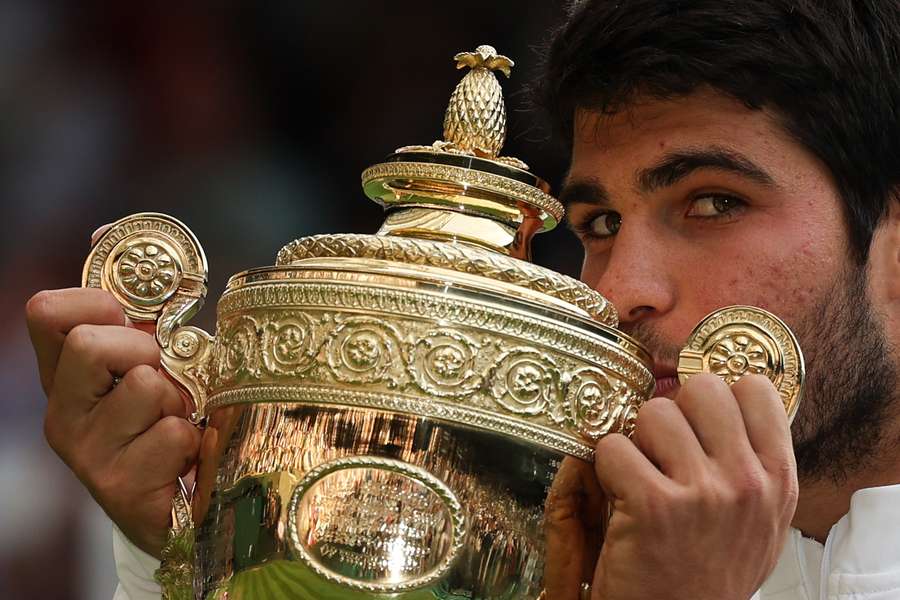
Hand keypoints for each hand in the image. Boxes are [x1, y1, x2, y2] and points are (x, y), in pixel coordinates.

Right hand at [26, 287, 200, 557]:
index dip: (96, 301)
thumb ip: (132, 308)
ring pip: (145, 387)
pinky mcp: (119, 487)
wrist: (180, 504)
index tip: (128, 321)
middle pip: (89, 344)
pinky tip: (186, 458)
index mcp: (65, 375)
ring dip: (179, 400)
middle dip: (144, 350)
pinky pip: (174, 434)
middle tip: (164, 378)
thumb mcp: (149, 358)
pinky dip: (194, 440)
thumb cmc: (167, 418)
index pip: (47, 311)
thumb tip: (103, 231)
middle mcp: (63, 413)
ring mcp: (86, 454)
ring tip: (178, 421)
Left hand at [544, 373, 797, 599]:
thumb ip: (750, 461)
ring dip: (638, 441)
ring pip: (653, 412)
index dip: (717, 397)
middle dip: (674, 411)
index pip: (754, 388)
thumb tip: (728, 398)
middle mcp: (748, 482)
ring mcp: (703, 492)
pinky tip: (620, 499)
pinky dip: (605, 469)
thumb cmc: (711, 576)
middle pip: (701, 388)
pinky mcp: (654, 504)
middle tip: (664, 450)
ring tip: (642, 478)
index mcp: (778, 479)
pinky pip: (613, 447)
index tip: (699, 420)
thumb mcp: (758, 520)